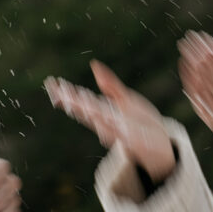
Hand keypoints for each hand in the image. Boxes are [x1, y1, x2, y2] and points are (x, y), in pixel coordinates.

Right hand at [44, 61, 175, 181]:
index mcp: (104, 113)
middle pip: (88, 112)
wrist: (159, 147)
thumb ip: (110, 85)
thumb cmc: (140, 122)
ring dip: (92, 113)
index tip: (53, 83)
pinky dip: (114, 128)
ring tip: (82, 102)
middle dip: (75, 103)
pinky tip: (105, 120)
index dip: (68, 94)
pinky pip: (122, 134)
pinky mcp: (133, 140)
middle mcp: (108, 124)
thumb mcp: (125, 99)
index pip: (82, 102)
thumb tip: (94, 64)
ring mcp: (120, 133)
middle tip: (60, 92)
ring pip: (102, 122)